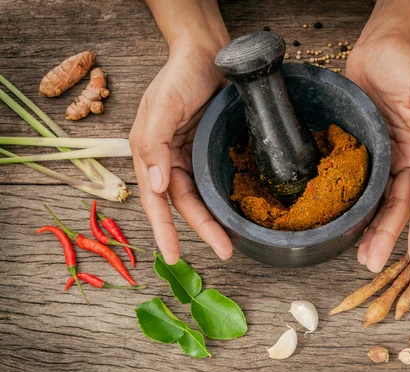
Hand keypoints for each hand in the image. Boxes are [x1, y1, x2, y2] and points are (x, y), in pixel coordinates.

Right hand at [129, 45, 232, 264]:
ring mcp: (191, 156)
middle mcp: (169, 160)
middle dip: (202, 230)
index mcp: (150, 153)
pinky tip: (236, 212)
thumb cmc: (180, 75)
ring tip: (232, 242)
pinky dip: (223, 198)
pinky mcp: (209, 151)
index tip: (174, 255)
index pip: (156, 199)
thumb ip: (154, 144)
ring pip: (202, 197)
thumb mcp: (162, 106)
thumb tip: (157, 185)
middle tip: (224, 252)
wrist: (207, 54)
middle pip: (184, 204)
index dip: (164, 229)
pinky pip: (215, 180)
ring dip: (215, 219)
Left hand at [346, 32, 409, 270]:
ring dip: (373, 230)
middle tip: (373, 264)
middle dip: (389, 237)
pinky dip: (359, 206)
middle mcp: (407, 159)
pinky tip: (351, 226)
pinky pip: (364, 184)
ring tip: (362, 257)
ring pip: (381, 201)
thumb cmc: (405, 65)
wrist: (376, 49)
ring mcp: (386, 158)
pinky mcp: (367, 152)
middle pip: (400, 206)